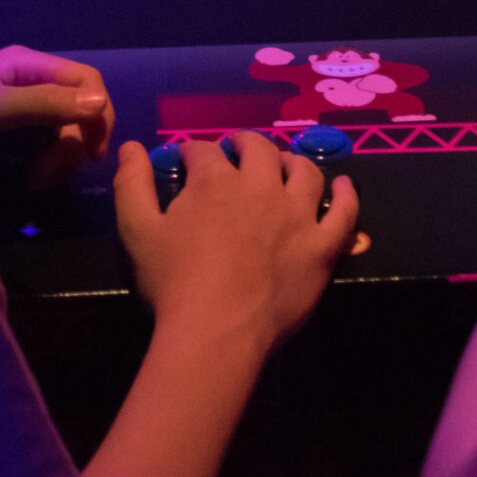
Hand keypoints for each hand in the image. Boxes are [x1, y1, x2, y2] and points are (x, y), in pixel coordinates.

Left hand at [0, 46, 114, 171]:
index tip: (95, 152)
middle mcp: (32, 81)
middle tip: (52, 175)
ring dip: (61, 158)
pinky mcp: (15, 134)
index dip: (99, 112)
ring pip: (67, 131)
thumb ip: (46, 102)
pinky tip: (33, 180)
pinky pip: (48, 146)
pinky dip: (47, 165)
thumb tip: (100, 103)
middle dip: (74, 142)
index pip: (87, 80)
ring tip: (38, 182)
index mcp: (29, 64)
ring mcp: (24, 109)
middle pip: (81, 108)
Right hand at [112, 133, 359, 353]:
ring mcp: (297, 214)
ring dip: (291, 160)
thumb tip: (130, 146)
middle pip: (258, 150)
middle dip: (243, 143)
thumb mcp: (137, 231)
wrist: (216, 332)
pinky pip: (344, 213)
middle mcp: (261, 186)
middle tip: (236, 150)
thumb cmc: (172, 283)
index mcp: (215, 181)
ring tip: (283, 163)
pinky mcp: (322, 245)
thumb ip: (131, 184)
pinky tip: (345, 186)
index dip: (193, 152)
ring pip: (304, 172)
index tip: (188, 160)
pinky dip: (347, 195)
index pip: (203, 150)